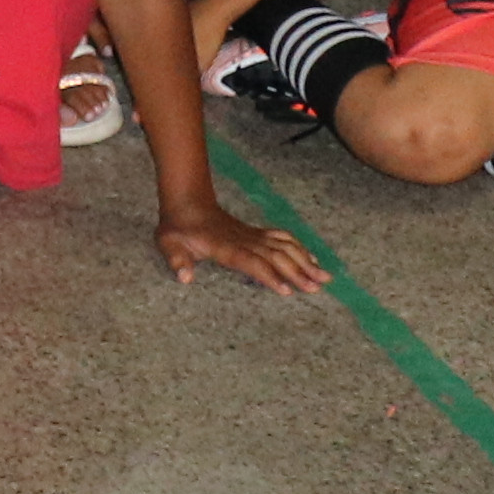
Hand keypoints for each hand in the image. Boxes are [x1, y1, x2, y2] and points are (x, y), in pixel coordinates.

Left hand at [151, 195, 323, 295]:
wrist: (187, 203)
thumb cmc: (178, 228)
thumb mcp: (169, 243)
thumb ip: (177, 260)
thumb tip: (184, 278)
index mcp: (225, 246)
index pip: (251, 262)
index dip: (268, 275)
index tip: (287, 290)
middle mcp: (244, 240)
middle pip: (275, 256)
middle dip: (297, 272)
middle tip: (316, 288)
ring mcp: (253, 235)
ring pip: (284, 246)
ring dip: (305, 260)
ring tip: (325, 276)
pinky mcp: (258, 233)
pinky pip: (283, 238)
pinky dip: (300, 248)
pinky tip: (314, 260)